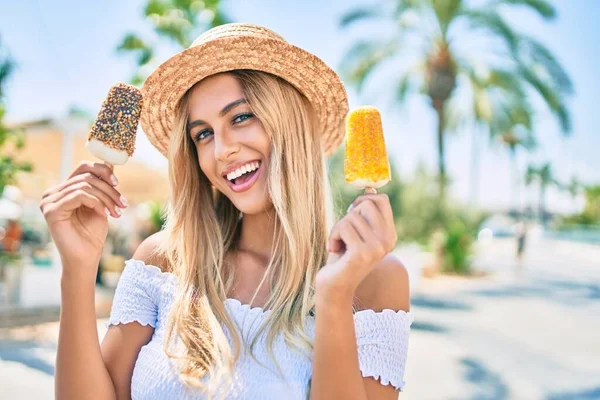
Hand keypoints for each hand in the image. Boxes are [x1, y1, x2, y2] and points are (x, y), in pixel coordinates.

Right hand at [40, 161, 127, 275]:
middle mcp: (52, 193)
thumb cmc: (92, 234)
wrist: (85, 259)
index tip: (118, 183)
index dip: (103, 170)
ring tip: (117, 212)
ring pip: (85, 186)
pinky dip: (97, 202)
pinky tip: (105, 214)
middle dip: (109, 190)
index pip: (83, 168)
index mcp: (62, 190)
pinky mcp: (51, 211)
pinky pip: (79, 195)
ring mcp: (48, 202)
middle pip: (86, 177)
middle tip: (123, 204)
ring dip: (106, 198)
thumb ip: (101, 186)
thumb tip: (111, 164)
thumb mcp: (101, 205)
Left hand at [316, 193, 396, 300]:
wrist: (334, 287)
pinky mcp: (362, 253)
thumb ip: (364, 213)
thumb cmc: (343, 257)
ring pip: (351, 216)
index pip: (382, 200)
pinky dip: (333, 236)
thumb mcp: (356, 231)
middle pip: (365, 204)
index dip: (363, 199)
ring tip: (339, 245)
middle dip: (348, 215)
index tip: (352, 212)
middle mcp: (388, 241)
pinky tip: (335, 250)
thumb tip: (370, 187)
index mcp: (390, 235)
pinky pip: (343, 227)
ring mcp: (376, 248)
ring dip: (337, 229)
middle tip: (343, 233)